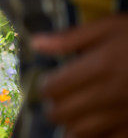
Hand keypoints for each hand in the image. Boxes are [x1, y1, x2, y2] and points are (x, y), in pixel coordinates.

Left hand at [32, 13, 127, 137]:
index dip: (47, 86)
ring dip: (72, 125)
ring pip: (81, 133)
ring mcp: (125, 114)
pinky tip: (98, 127)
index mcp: (98, 67)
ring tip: (76, 114)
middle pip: (63, 113)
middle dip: (56, 107)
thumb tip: (36, 44)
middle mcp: (109, 94)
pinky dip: (98, 137)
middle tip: (60, 99)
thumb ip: (71, 39)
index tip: (52, 82)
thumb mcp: (109, 27)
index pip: (54, 88)